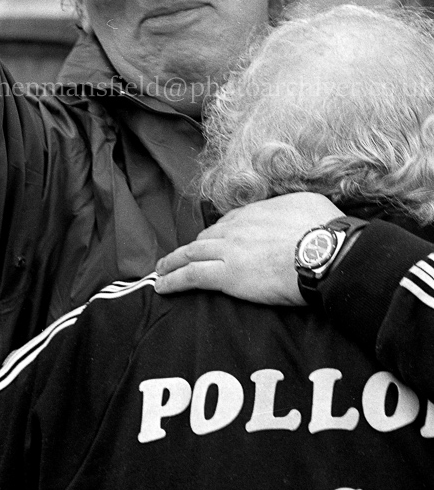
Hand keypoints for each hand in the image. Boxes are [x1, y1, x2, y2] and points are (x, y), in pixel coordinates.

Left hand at [155, 192, 344, 304]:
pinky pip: (191, 275)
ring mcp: (230, 249)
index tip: (211, 241)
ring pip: (192, 253)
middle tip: (179, 257)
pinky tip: (163, 285)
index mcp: (257, 211)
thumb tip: (299, 214)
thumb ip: (294, 209)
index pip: (230, 221)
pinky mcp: (227, 275)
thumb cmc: (326, 231)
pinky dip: (173, 279)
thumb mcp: (309, 204)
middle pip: (207, 236)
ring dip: (173, 261)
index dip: (218, 233)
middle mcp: (238, 227)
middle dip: (191, 247)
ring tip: (162, 270)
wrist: (324, 252)